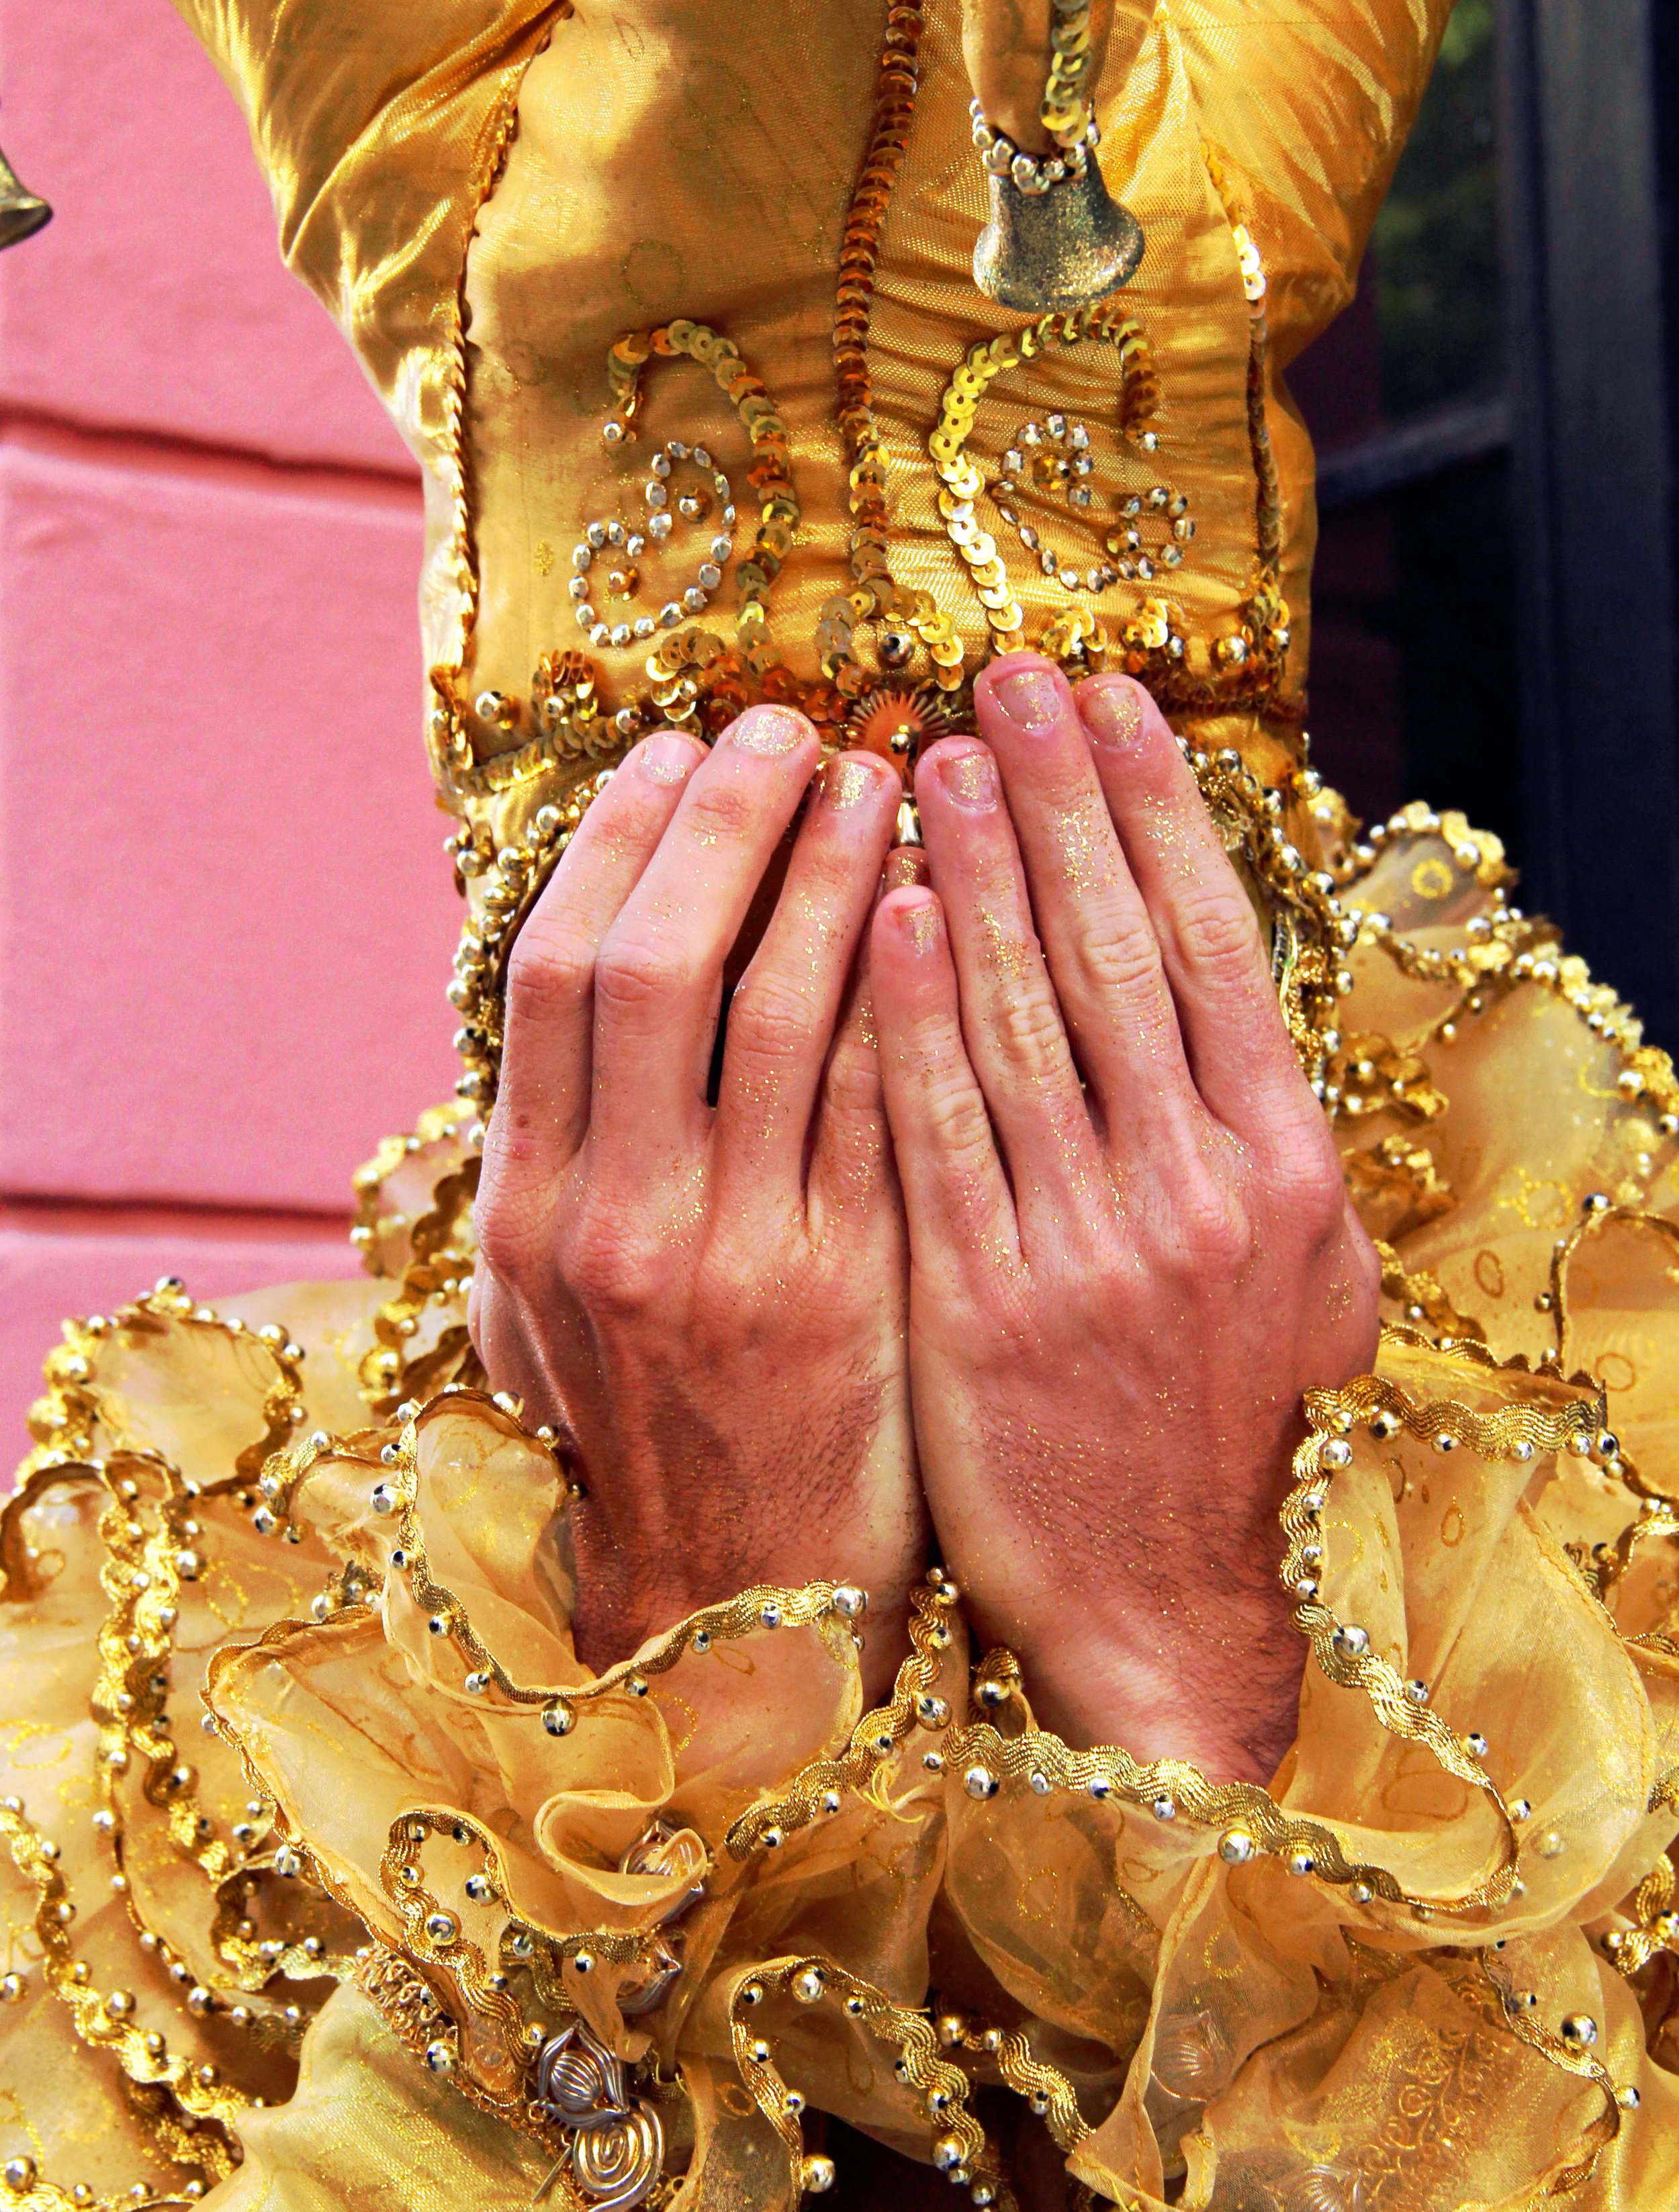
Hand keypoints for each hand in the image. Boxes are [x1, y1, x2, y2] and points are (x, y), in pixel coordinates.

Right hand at [470, 708, 927, 1701]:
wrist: (740, 1596)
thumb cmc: (651, 1418)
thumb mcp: (547, 1298)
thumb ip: (555, 1147)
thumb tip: (573, 977)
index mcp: (530, 1207)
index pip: (558, 973)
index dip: (619, 842)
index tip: (673, 751)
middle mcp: (619, 1223)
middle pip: (657, 963)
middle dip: (723, 822)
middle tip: (785, 727)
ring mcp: (741, 1259)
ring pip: (786, 1012)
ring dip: (834, 873)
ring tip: (885, 776)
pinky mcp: (860, 1293)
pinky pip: (892, 1102)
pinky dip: (915, 989)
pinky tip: (954, 905)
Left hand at [870, 659, 1379, 1780]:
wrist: (1154, 1598)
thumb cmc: (1215, 1422)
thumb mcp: (1295, 1279)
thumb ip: (1255, 1134)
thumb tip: (1217, 982)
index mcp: (1281, 1167)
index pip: (1210, 945)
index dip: (1158, 812)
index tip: (1114, 703)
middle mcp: (1194, 1190)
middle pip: (1116, 951)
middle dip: (1060, 799)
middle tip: (1010, 676)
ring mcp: (1085, 1247)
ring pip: (1023, 1019)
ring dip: (977, 871)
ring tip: (930, 753)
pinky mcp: (980, 1304)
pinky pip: (937, 1131)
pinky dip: (912, 1014)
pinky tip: (885, 913)